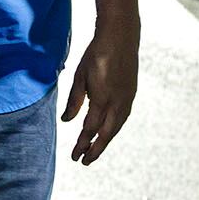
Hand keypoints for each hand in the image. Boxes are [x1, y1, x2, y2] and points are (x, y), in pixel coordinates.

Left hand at [60, 19, 137, 164]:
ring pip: (116, 127)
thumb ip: (74, 100)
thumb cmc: (96, 54)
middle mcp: (117, 102)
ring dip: (105, 140)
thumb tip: (67, 121)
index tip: (74, 156)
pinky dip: (114, 128)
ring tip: (95, 149)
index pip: (90, 129)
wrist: (120, 37)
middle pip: (106, 134)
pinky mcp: (131, 94)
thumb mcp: (80, 76)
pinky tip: (108, 131)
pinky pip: (122, 117)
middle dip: (95, 149)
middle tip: (84, 162)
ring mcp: (127, 99)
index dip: (82, 144)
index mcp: (102, 98)